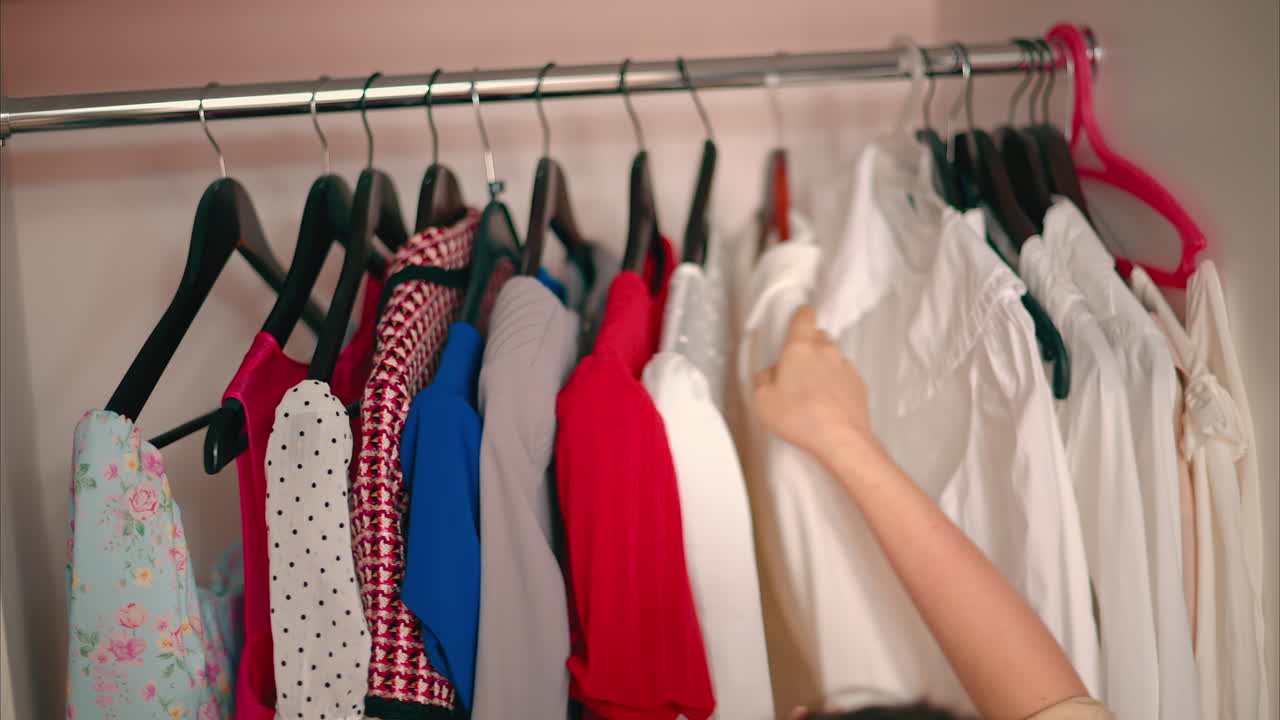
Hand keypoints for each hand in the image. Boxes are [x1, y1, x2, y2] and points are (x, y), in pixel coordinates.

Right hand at [751, 305, 877, 466]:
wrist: (841, 439)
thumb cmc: (799, 418)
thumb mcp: (762, 401)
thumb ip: (763, 379)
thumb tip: (771, 373)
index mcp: (800, 348)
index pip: (803, 316)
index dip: (799, 317)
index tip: (794, 324)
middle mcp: (826, 350)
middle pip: (817, 336)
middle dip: (807, 347)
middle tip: (794, 369)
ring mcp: (846, 366)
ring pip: (831, 357)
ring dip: (822, 367)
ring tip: (811, 393)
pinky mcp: (859, 384)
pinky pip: (844, 376)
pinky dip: (836, 384)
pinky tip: (827, 405)